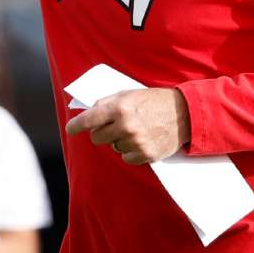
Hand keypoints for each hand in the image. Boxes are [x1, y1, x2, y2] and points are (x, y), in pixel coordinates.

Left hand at [65, 87, 190, 164]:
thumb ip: (106, 103)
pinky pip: (126, 158)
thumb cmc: (153, 101)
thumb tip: (87, 113)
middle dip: (101, 132)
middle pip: (96, 138)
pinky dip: (130, 152)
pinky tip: (140, 141)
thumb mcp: (128, 94)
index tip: (70, 129)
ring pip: (112, 148)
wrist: (183, 113)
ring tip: (134, 130)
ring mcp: (136, 142)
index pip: (89, 120)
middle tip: (113, 126)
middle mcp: (126, 126)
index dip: (76, 125)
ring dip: (118, 141)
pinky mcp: (146, 154)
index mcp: (119, 108)